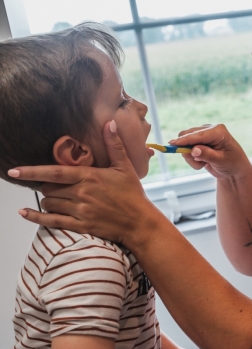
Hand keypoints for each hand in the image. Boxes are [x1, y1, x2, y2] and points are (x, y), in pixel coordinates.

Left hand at [9, 121, 161, 245]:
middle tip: (53, 185)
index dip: (32, 171)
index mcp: (89, 177)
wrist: (140, 222)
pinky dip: (36, 217)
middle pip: (49, 188)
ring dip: (47, 200)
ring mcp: (80, 211)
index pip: (54, 172)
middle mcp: (82, 193)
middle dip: (46, 186)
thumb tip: (109, 123)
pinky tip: (25, 213)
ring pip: (49, 203)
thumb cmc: (133, 194)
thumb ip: (113, 145)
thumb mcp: (125, 167)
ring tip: (55, 198)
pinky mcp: (81, 225)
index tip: (14, 170)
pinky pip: (52, 222)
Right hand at [170, 124, 251, 181]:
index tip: (172, 144)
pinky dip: (192, 158)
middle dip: (188, 152)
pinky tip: (203, 162)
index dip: (184, 140)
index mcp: (218, 131)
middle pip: (187, 136)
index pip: (197, 135)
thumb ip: (207, 155)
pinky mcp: (199, 141)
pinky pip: (187, 149)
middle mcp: (210, 129)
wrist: (235, 170)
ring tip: (204, 164)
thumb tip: (193, 150)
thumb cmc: (232, 163)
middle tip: (198, 163)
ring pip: (185, 143)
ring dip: (191, 157)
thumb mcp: (221, 161)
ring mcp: (204, 134)